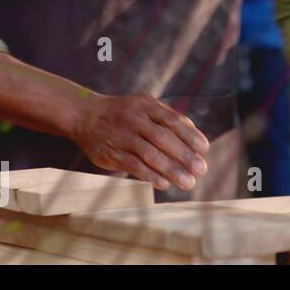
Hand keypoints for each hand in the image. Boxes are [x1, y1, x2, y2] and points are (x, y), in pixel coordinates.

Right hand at [71, 93, 209, 192]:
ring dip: (172, 170)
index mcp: (147, 106)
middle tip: (201, 170)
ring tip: (188, 183)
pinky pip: (133, 165)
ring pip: (150, 155)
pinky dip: (150, 175)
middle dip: (185, 156)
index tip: (205, 149)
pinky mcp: (109, 153)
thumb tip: (195, 136)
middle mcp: (134, 119)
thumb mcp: (144, 106)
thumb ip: (168, 118)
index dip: (191, 135)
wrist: (84, 115)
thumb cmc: (124, 113)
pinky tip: (164, 184)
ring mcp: (121, 136)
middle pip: (164, 139)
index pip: (174, 120)